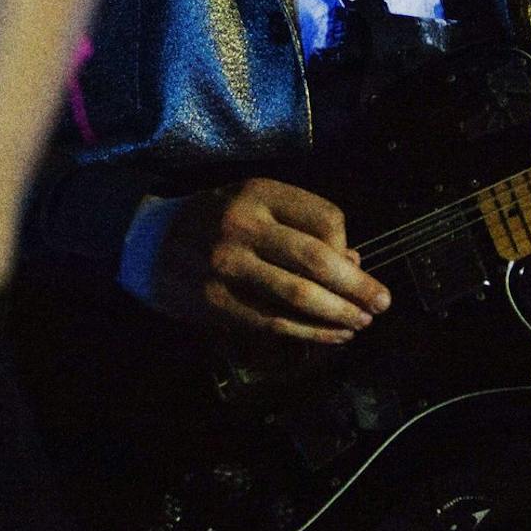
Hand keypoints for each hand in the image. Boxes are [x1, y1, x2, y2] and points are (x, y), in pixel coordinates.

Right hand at [132, 178, 391, 344]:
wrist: (148, 241)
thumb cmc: (215, 220)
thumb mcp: (255, 204)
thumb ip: (301, 226)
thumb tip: (353, 261)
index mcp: (260, 193)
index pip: (326, 217)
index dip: (347, 243)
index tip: (353, 260)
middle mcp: (244, 224)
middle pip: (317, 259)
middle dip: (357, 286)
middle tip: (382, 303)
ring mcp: (227, 265)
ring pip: (298, 294)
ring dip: (338, 314)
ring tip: (361, 323)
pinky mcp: (216, 302)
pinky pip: (273, 322)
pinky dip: (309, 332)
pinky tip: (332, 337)